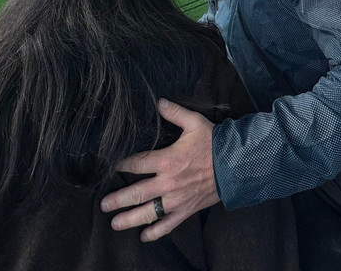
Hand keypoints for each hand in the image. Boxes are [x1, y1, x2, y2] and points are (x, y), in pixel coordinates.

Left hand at [100, 98, 219, 241]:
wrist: (236, 164)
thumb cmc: (215, 143)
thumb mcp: (194, 122)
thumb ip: (175, 113)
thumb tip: (159, 102)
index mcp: (167, 160)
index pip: (138, 163)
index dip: (123, 164)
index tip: (114, 166)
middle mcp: (168, 183)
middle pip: (137, 193)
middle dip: (118, 199)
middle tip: (103, 205)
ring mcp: (177, 199)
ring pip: (149, 212)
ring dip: (130, 219)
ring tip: (115, 224)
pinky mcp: (187, 210)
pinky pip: (169, 224)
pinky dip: (156, 232)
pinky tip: (144, 237)